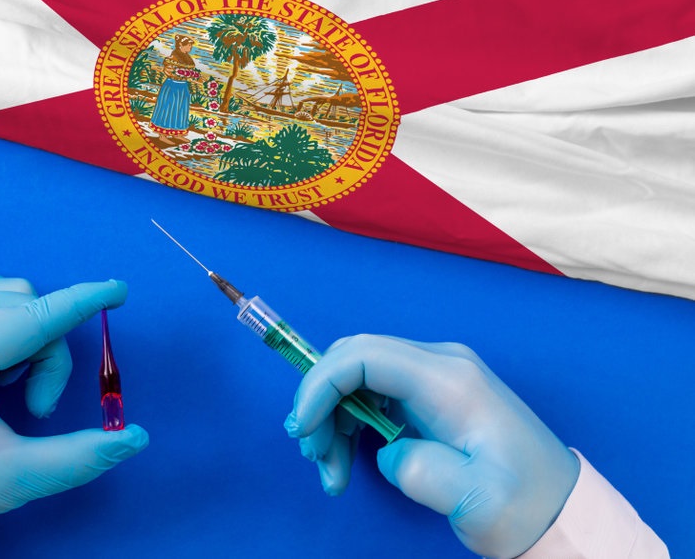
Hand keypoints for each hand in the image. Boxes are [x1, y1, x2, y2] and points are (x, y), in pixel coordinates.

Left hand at [0, 271, 148, 525]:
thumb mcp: (14, 478)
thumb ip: (80, 457)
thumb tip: (135, 437)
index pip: (31, 317)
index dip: (82, 302)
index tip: (119, 290)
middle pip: (24, 307)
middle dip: (48, 353)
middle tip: (36, 406)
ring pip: (7, 293)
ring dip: (29, 333)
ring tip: (10, 383)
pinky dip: (7, 317)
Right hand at [284, 335, 578, 558]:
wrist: (560, 508)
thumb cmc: (524, 505)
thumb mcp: (478, 500)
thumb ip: (422, 471)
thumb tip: (388, 451)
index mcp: (449, 381)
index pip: (364, 355)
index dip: (320, 384)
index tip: (304, 431)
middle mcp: (440, 365)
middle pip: (354, 357)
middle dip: (321, 401)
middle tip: (315, 456)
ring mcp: (435, 376)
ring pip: (358, 374)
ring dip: (332, 417)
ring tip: (332, 471)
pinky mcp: (430, 394)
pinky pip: (373, 391)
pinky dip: (350, 421)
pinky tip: (348, 458)